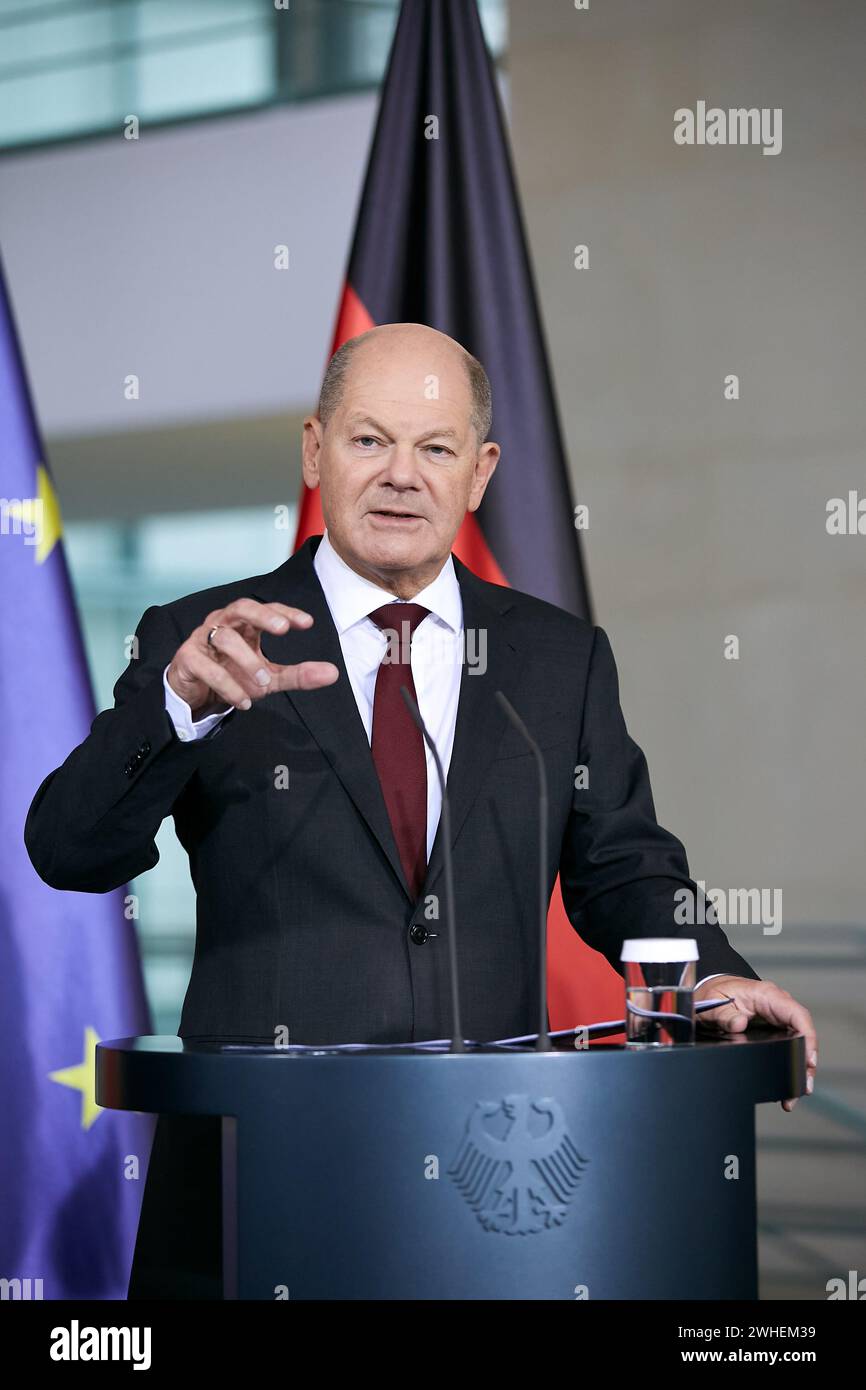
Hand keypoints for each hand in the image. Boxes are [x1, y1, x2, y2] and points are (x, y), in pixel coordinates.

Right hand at [167, 599, 338, 717]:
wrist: (194, 695)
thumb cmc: (232, 676)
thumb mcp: (269, 678)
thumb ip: (298, 674)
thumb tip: (332, 673)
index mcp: (243, 624)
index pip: (266, 609)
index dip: (285, 612)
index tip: (307, 623)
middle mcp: (222, 624)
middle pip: (241, 608)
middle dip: (263, 616)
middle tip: (283, 630)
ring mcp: (202, 639)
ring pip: (224, 638)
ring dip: (247, 660)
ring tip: (264, 681)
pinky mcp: (187, 659)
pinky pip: (207, 667)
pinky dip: (227, 685)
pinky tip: (243, 701)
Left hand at [694, 975, 816, 1111]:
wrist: (709, 993)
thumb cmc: (714, 994)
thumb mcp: (713, 1004)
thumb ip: (725, 1015)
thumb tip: (739, 1025)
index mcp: (767, 995)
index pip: (797, 1014)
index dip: (807, 1036)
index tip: (808, 1059)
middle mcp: (777, 1006)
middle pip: (802, 1033)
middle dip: (806, 1061)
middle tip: (804, 1086)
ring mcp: (777, 1018)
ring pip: (798, 1043)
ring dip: (799, 1067)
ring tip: (794, 1093)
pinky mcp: (774, 1029)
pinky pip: (788, 1045)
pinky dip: (790, 1064)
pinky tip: (788, 1083)